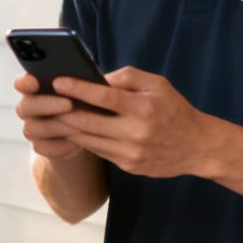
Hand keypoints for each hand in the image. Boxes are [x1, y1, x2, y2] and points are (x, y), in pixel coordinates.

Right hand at [12, 73, 86, 161]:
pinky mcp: (39, 146)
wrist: (88, 129)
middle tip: (70, 104)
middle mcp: (28, 107)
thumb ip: (78, 81)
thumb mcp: (85, 89)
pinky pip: (44, 148)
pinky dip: (62, 145)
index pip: (24, 84)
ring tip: (80, 125)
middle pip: (26, 107)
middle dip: (48, 105)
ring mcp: (31, 128)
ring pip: (34, 129)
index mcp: (36, 87)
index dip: (26, 83)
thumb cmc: (86, 101)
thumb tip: (84, 77)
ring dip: (59, 127)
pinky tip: (78, 142)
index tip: (34, 82)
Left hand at [52, 67, 214, 178]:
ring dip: (68, 128)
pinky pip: (99, 151)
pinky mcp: (129, 166)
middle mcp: (136, 132)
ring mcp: (131, 153)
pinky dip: (83, 140)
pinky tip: (72, 131)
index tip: (58, 80)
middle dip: (63, 111)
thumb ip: (127, 77)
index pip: (103, 97)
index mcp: (143, 108)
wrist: (197, 147)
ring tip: (51, 115)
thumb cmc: (175, 109)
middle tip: (45, 100)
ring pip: (89, 140)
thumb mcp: (158, 84)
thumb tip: (97, 78)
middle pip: (88, 122)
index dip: (77, 88)